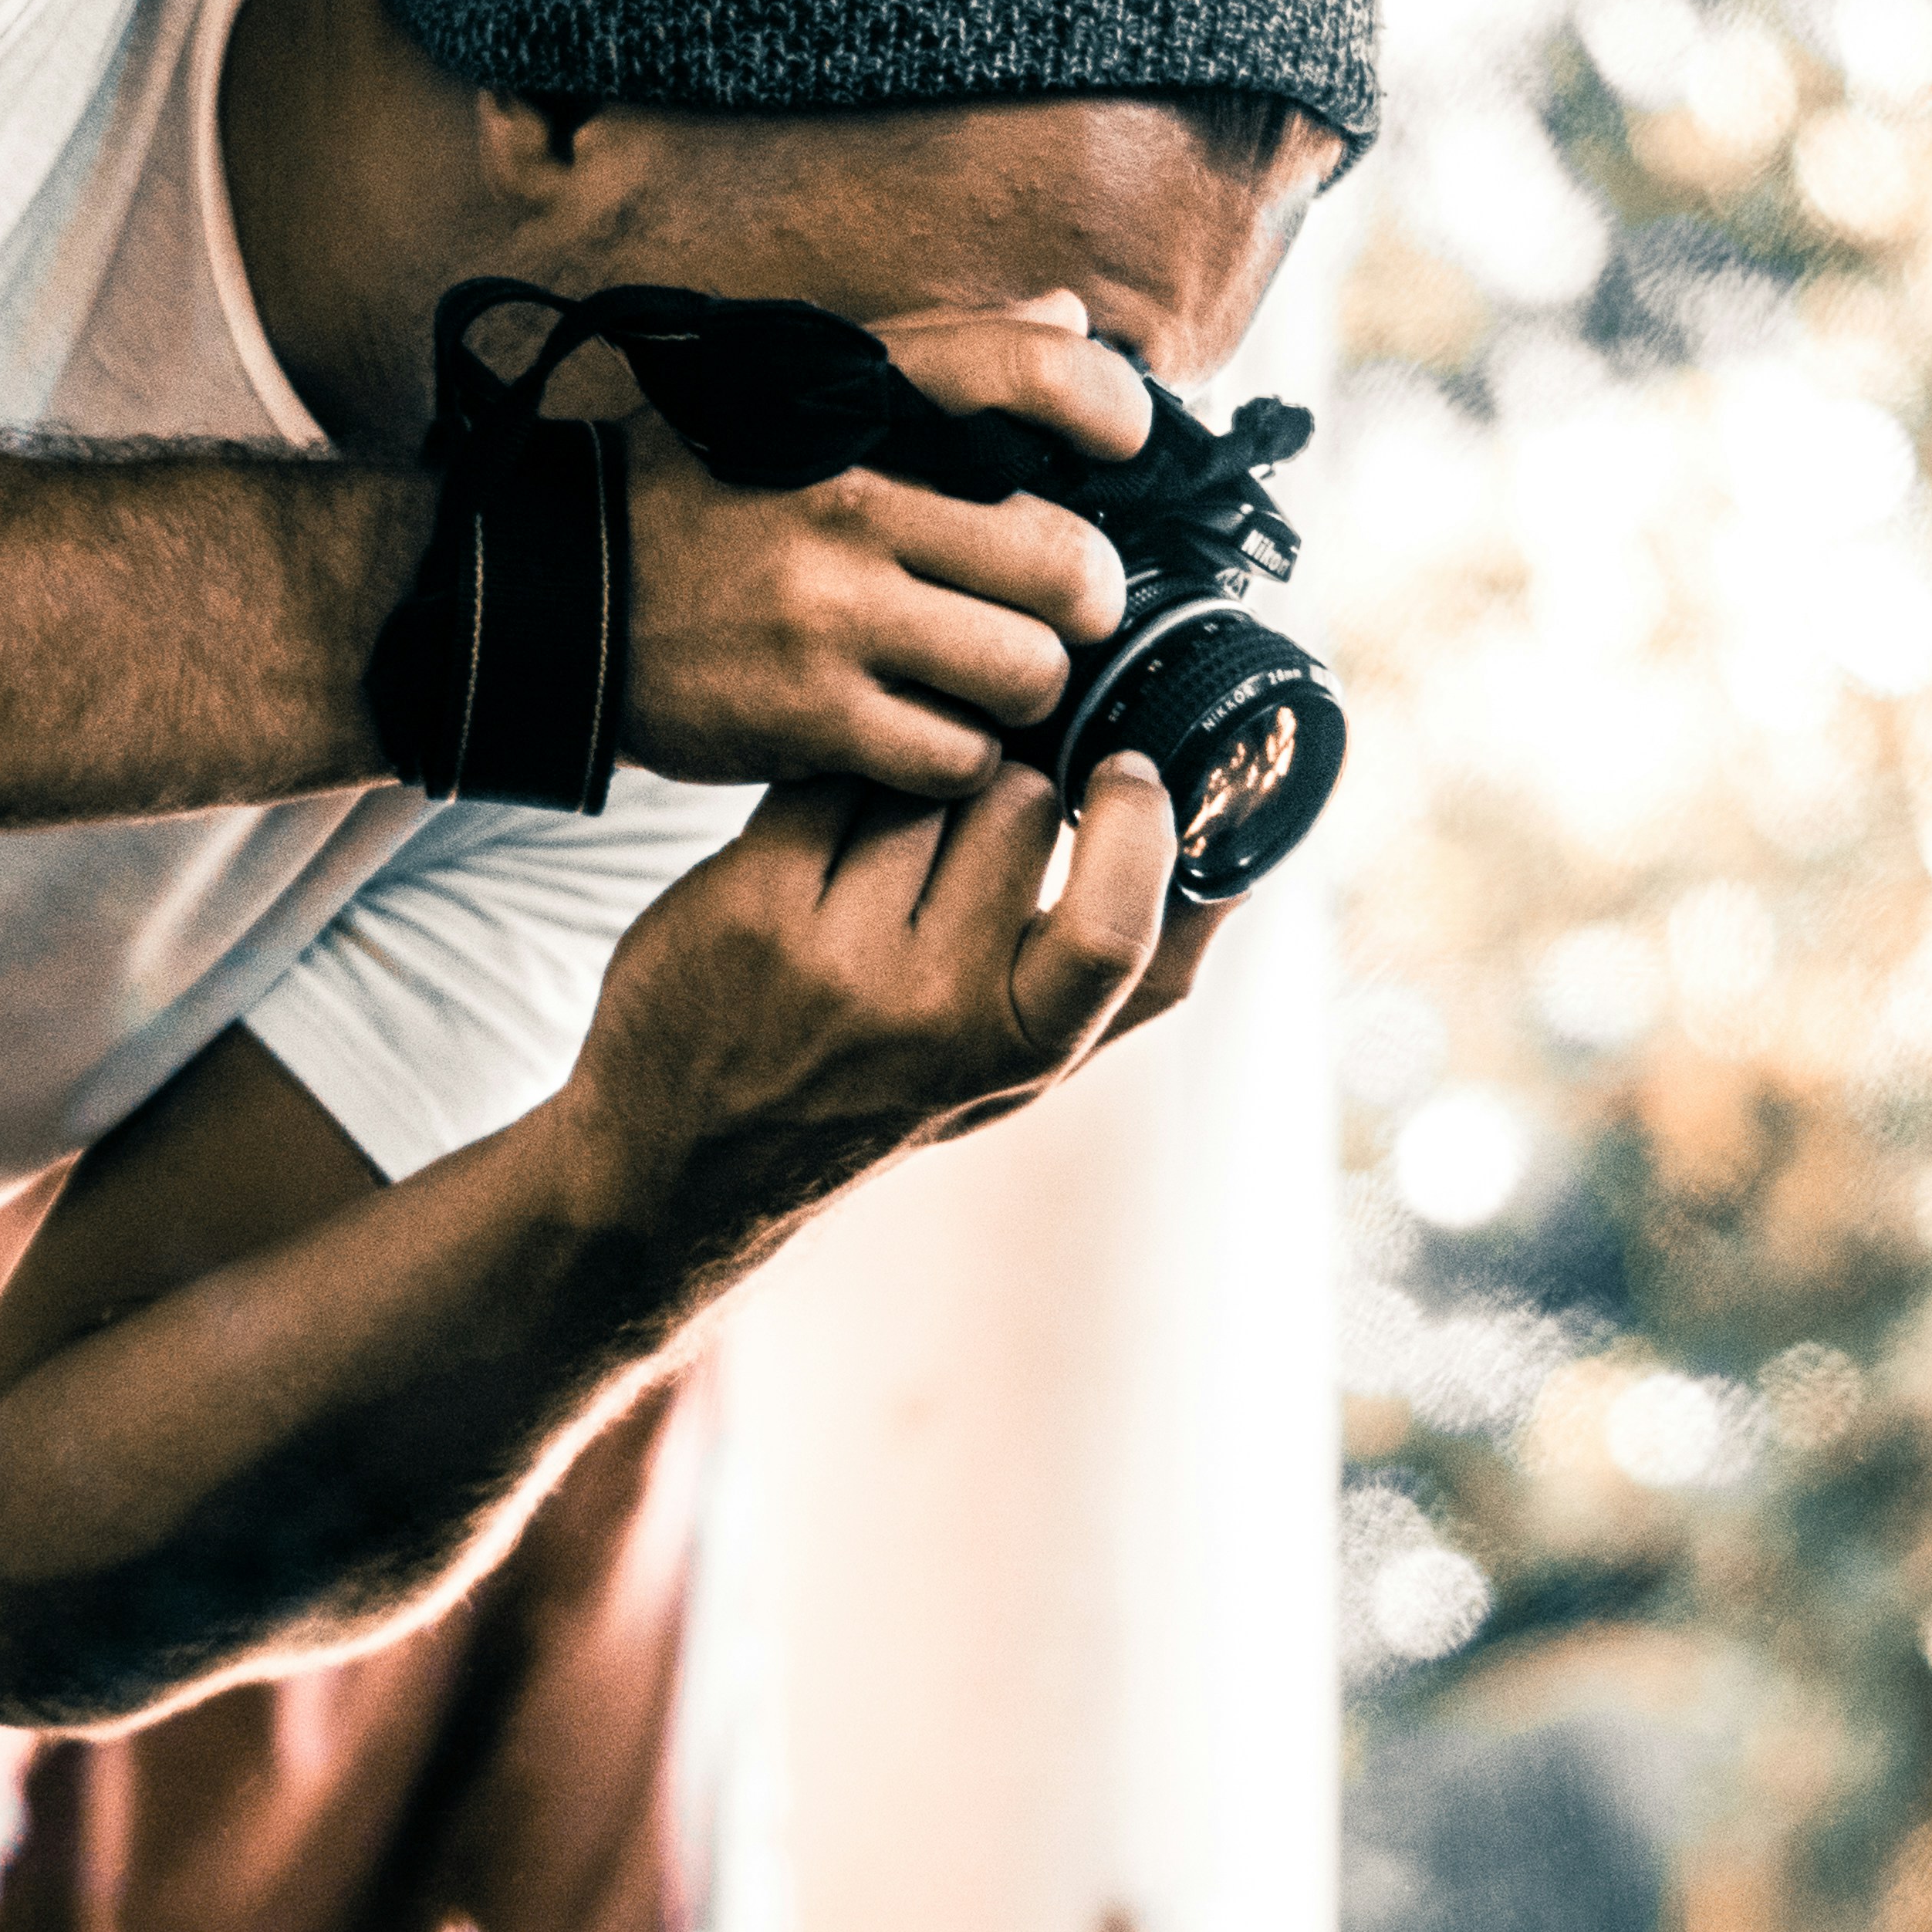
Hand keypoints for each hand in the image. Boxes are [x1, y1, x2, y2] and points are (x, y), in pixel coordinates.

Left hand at [562, 758, 1236, 1232]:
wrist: (686, 1159)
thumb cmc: (886, 1091)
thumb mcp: (1026, 1071)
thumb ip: (1139, 984)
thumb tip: (1245, 870)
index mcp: (1026, 1047)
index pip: (1115, 926)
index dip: (1132, 826)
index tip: (1126, 772)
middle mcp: (935, 1013)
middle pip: (1014, 802)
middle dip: (1000, 780)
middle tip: (963, 815)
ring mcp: (837, 961)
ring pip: (920, 776)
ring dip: (912, 776)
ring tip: (885, 835)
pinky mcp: (751, 908)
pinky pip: (826, 781)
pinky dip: (829, 783)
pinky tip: (818, 830)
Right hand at [614, 295, 1155, 796]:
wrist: (552, 594)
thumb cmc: (697, 497)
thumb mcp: (800, 396)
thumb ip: (945, 356)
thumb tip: (1074, 315)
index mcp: (857, 405)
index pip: (1033, 371)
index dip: (1114, 412)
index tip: (1124, 450)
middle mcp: (855, 499)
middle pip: (1068, 563)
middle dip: (1084, 602)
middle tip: (1051, 615)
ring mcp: (834, 612)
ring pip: (1027, 671)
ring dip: (1019, 690)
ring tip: (974, 681)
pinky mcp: (811, 715)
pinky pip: (957, 755)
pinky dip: (956, 758)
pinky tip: (917, 732)